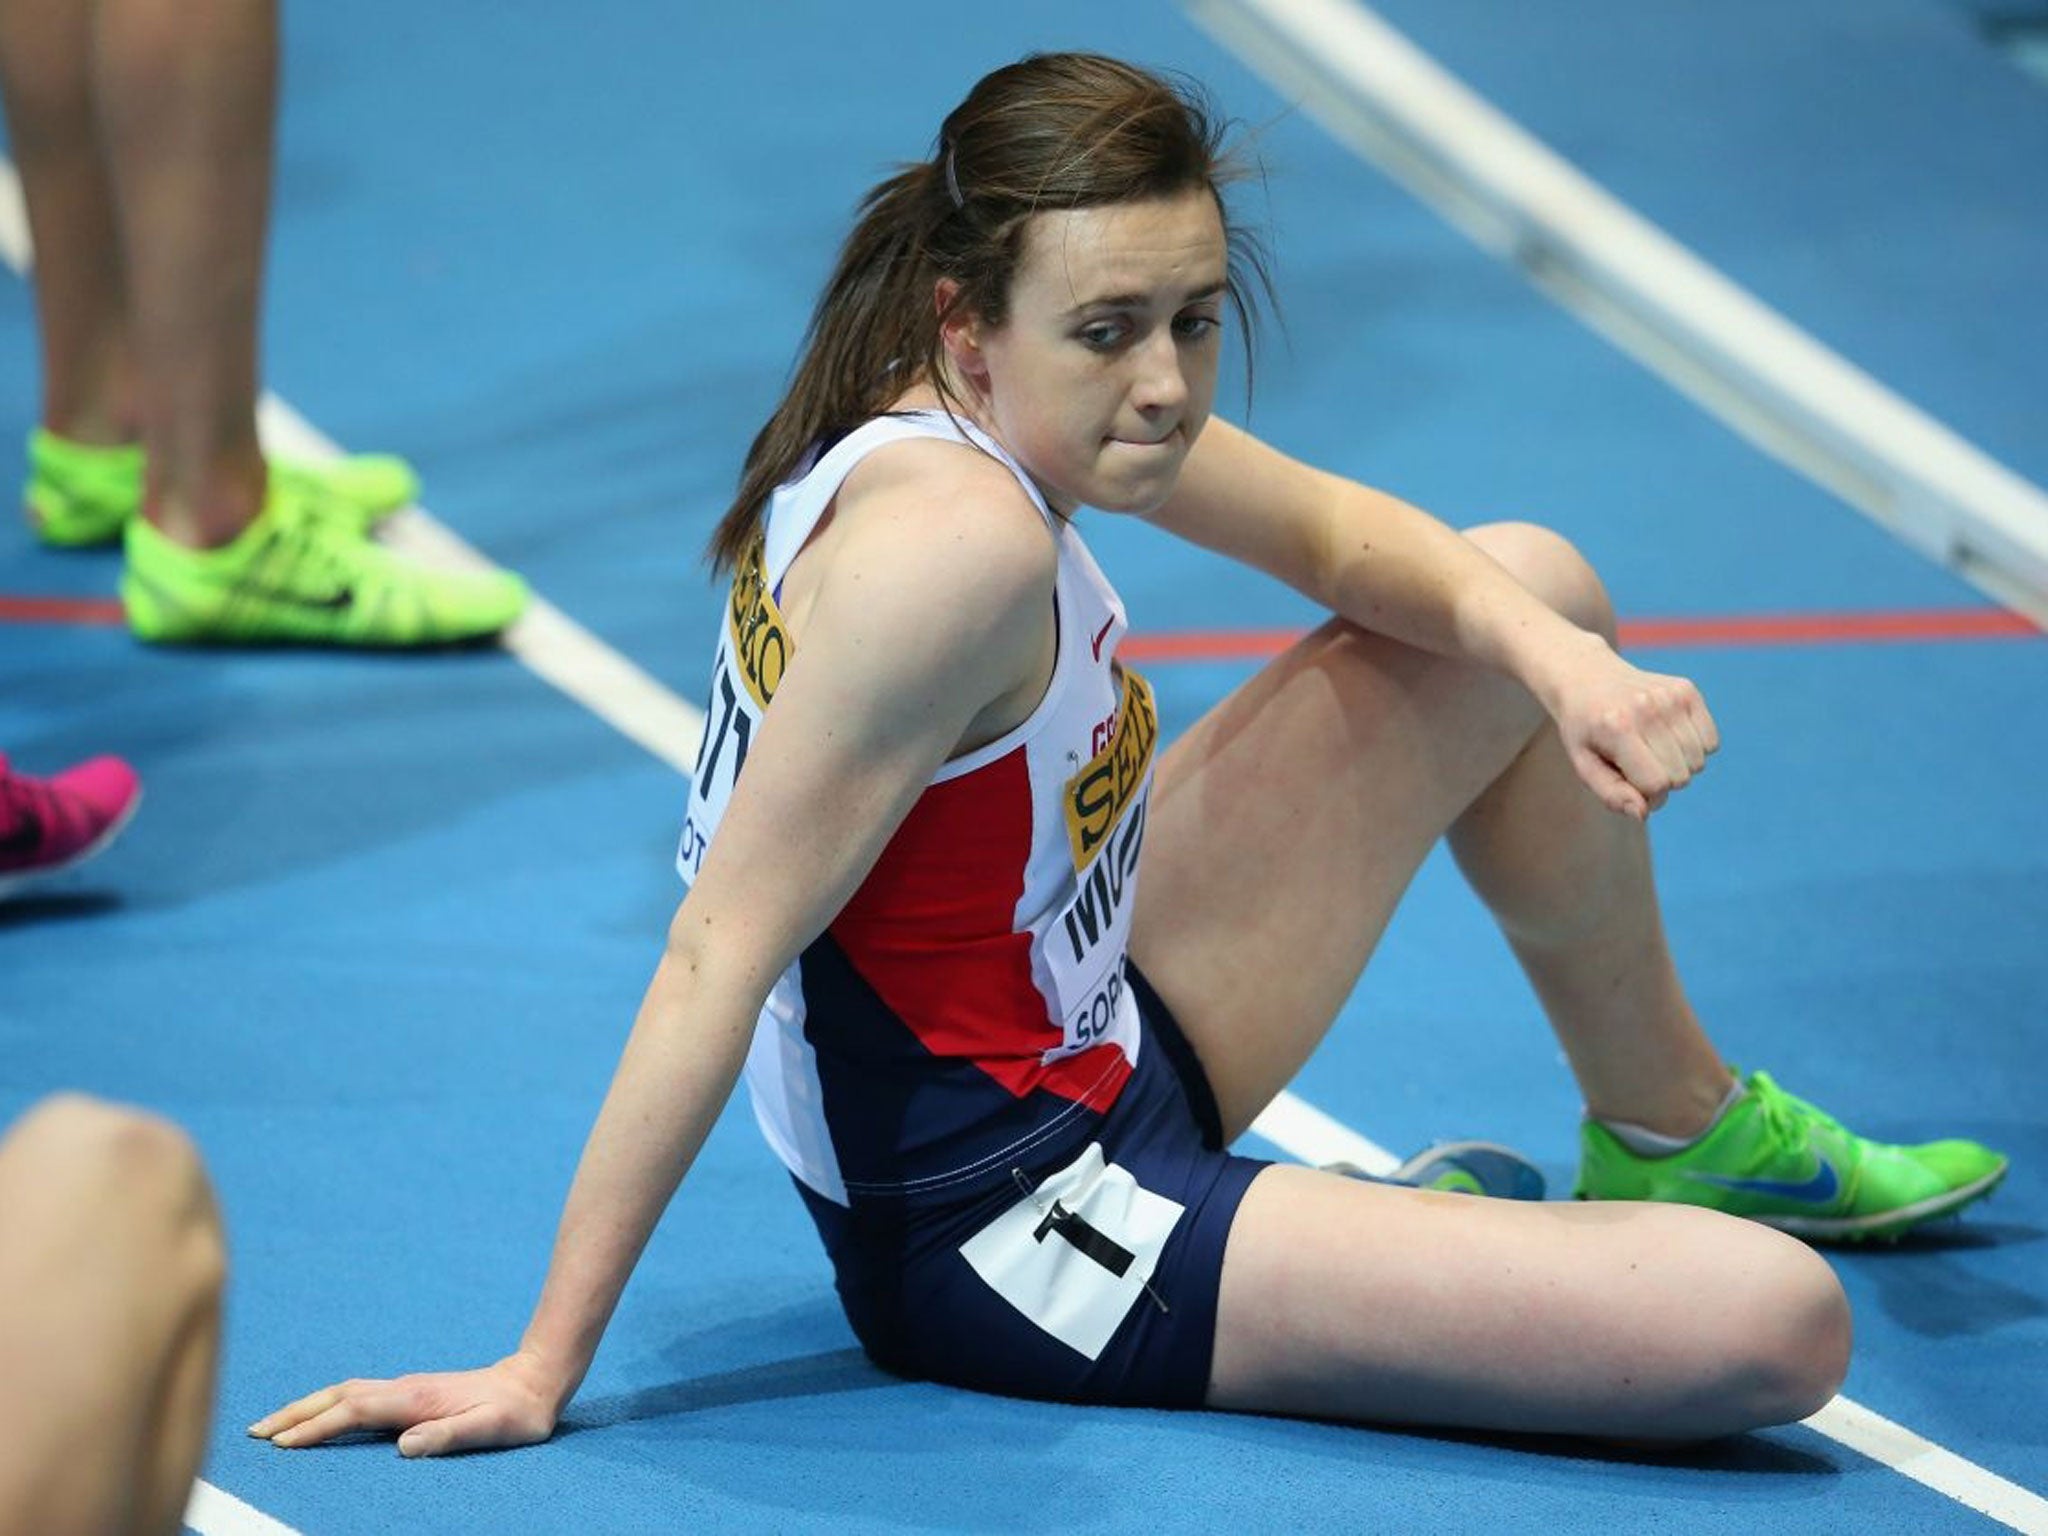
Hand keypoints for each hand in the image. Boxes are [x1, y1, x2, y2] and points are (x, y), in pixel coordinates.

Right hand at [248, 1350, 562, 1457]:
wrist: (535, 1380)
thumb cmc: (516, 1413)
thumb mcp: (491, 1428)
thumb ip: (449, 1435)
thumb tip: (405, 1445)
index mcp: (416, 1399)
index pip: (353, 1411)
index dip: (316, 1428)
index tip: (280, 1444)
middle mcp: (405, 1389)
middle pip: (337, 1396)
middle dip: (294, 1413)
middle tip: (254, 1432)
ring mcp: (407, 1389)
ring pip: (344, 1393)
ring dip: (307, 1407)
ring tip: (273, 1426)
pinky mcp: (411, 1393)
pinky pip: (357, 1398)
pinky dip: (328, 1406)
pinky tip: (320, 1418)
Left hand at [1540, 636, 1719, 818]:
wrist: (1587, 678)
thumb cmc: (1585, 730)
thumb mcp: (1584, 764)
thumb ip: (1611, 794)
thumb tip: (1643, 813)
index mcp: (1618, 728)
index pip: (1657, 784)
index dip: (1646, 794)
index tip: (1629, 781)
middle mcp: (1648, 708)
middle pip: (1681, 776)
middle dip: (1661, 780)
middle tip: (1636, 762)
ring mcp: (1670, 696)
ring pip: (1698, 761)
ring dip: (1678, 764)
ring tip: (1650, 747)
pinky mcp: (1686, 690)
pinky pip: (1711, 742)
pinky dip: (1694, 747)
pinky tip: (1667, 735)